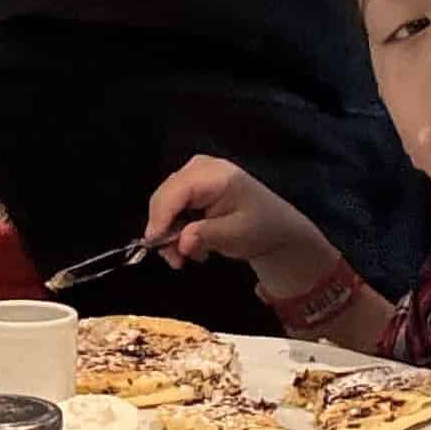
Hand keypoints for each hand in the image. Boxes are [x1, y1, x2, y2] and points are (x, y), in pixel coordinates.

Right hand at [142, 156, 333, 273]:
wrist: (275, 227)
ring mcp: (194, 175)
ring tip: (189, 256)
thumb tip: (180, 242)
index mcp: (216, 175)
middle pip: (165, 196)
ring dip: (170, 233)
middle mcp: (200, 168)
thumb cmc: (260, 228)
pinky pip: (171, 207)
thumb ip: (206, 235)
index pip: (177, 190)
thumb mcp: (236, 235)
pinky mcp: (191, 187)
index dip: (161, 216)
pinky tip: (193, 244)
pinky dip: (176, 228)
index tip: (155, 243)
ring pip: (164, 204)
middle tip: (176, 260)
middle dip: (164, 229)